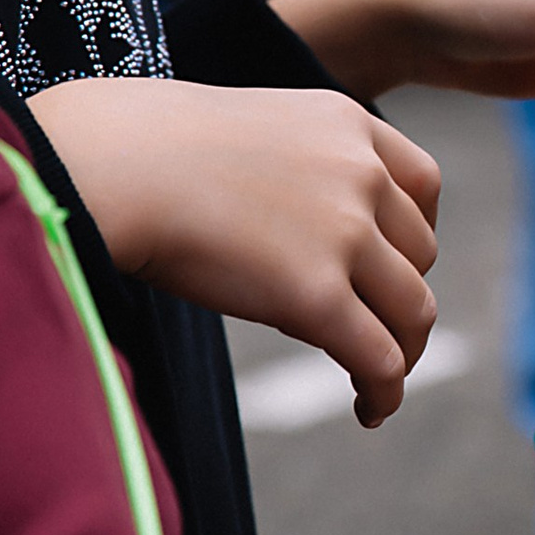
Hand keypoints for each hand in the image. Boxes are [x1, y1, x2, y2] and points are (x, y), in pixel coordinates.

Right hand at [28, 77, 438, 426]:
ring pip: (412, 311)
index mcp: (347, 124)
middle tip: (371, 330)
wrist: (111, 164)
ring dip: (404, 352)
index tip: (392, 266)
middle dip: (400, 295)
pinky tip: (370, 410)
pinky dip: (385, 392)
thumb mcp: (253, 131)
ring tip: (376, 380)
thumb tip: (298, 230)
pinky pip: (380, 358)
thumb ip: (299, 168)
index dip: (416, 234)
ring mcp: (345, 233)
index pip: (424, 185)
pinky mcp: (318, 294)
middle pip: (420, 253)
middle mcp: (361, 173)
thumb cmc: (148, 150)